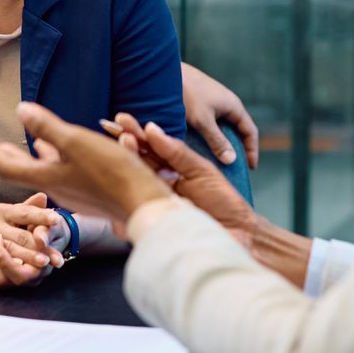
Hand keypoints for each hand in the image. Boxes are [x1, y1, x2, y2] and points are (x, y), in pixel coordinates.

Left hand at [0, 106, 169, 221]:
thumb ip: (47, 127)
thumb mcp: (76, 143)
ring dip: (34, 159)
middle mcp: (58, 188)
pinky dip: (56, 163)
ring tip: (30, 147)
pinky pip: (64, 176)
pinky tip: (66, 156)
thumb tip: (21, 110)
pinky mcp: (91, 194)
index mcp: (49, 177)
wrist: (143, 204)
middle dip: (10, 157)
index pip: (10, 168)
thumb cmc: (111, 173)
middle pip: (25, 172)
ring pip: (46, 174)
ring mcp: (75, 193)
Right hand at [0, 193, 63, 288]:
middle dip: (40, 246)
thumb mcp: (14, 213)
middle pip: (20, 237)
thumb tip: (43, 196)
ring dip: (29, 260)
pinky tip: (28, 273)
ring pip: (10, 254)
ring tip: (45, 263)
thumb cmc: (1, 225)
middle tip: (56, 252)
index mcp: (2, 211)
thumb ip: (30, 207)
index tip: (57, 219)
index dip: (41, 216)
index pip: (24, 213)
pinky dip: (13, 271)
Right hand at [111, 113, 255, 247]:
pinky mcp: (153, 221)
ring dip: (127, 159)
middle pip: (136, 161)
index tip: (121, 119)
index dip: (134, 133)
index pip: (148, 149)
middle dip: (125, 142)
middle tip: (115, 127)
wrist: (238, 233)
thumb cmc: (222, 202)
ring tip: (125, 141)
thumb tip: (151, 129)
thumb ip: (177, 152)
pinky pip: (136, 207)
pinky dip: (129, 192)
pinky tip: (124, 176)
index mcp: (170, 170)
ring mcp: (154, 203)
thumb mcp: (201, 170)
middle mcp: (158, 185)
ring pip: (134, 180)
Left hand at [181, 62, 258, 169]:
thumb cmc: (186, 93)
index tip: (250, 168)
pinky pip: (211, 123)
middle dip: (237, 149)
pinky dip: (210, 136)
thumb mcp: (203, 121)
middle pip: (237, 130)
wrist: (165, 72)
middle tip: (233, 169)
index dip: (252, 150)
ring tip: (217, 161)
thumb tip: (231, 159)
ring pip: (223, 127)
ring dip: (222, 143)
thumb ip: (217, 140)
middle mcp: (226, 104)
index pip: (250, 131)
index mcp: (233, 106)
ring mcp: (213, 102)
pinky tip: (200, 147)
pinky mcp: (200, 102)